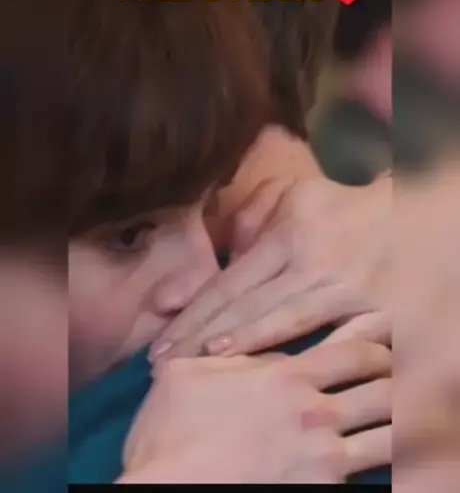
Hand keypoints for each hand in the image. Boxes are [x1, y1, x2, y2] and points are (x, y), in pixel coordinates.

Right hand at [120, 340, 390, 482]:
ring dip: (401, 419)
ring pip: (390, 434)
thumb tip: (253, 341)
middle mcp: (314, 413)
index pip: (354, 349)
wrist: (165, 488)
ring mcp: (323, 456)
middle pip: (384, 388)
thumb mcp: (190, 372)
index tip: (384, 333)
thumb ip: (229, 351)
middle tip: (401, 369)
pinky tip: (387, 448)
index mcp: (284, 377)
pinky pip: (374, 472)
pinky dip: (388, 458)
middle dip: (397, 376)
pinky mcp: (322, 491)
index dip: (375, 340)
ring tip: (405, 409)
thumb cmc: (170, 430)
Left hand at [149, 175, 389, 360]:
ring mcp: (344, 290)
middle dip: (201, 340)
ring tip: (203, 370)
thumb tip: (221, 254)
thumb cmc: (341, 207)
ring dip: (240, 351)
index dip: (195, 314)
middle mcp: (311, 263)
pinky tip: (276, 378)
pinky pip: (333, 340)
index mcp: (288, 235)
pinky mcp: (374, 310)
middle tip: (164, 366)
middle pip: (247, 309)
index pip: (231, 282)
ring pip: (283, 327)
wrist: (406, 214)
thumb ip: (255, 220)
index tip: (163, 342)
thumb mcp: (295, 196)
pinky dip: (302, 359)